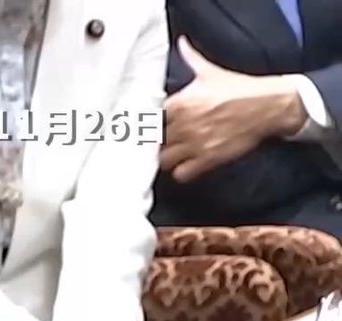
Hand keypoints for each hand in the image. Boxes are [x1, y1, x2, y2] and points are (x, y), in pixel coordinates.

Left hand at [160, 37, 307, 181]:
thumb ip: (191, 59)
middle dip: (158, 140)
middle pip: (155, 140)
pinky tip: (186, 163)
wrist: (271, 105)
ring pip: (164, 160)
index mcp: (180, 102)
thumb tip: (182, 44)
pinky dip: (181, 171)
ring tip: (173, 152)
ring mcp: (195, 144)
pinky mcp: (208, 159)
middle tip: (163, 139)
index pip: (150, 117)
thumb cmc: (241, 88)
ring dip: (167, 157)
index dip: (150, 122)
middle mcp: (184, 125)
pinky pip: (182, 174)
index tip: (151, 124)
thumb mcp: (211, 72)